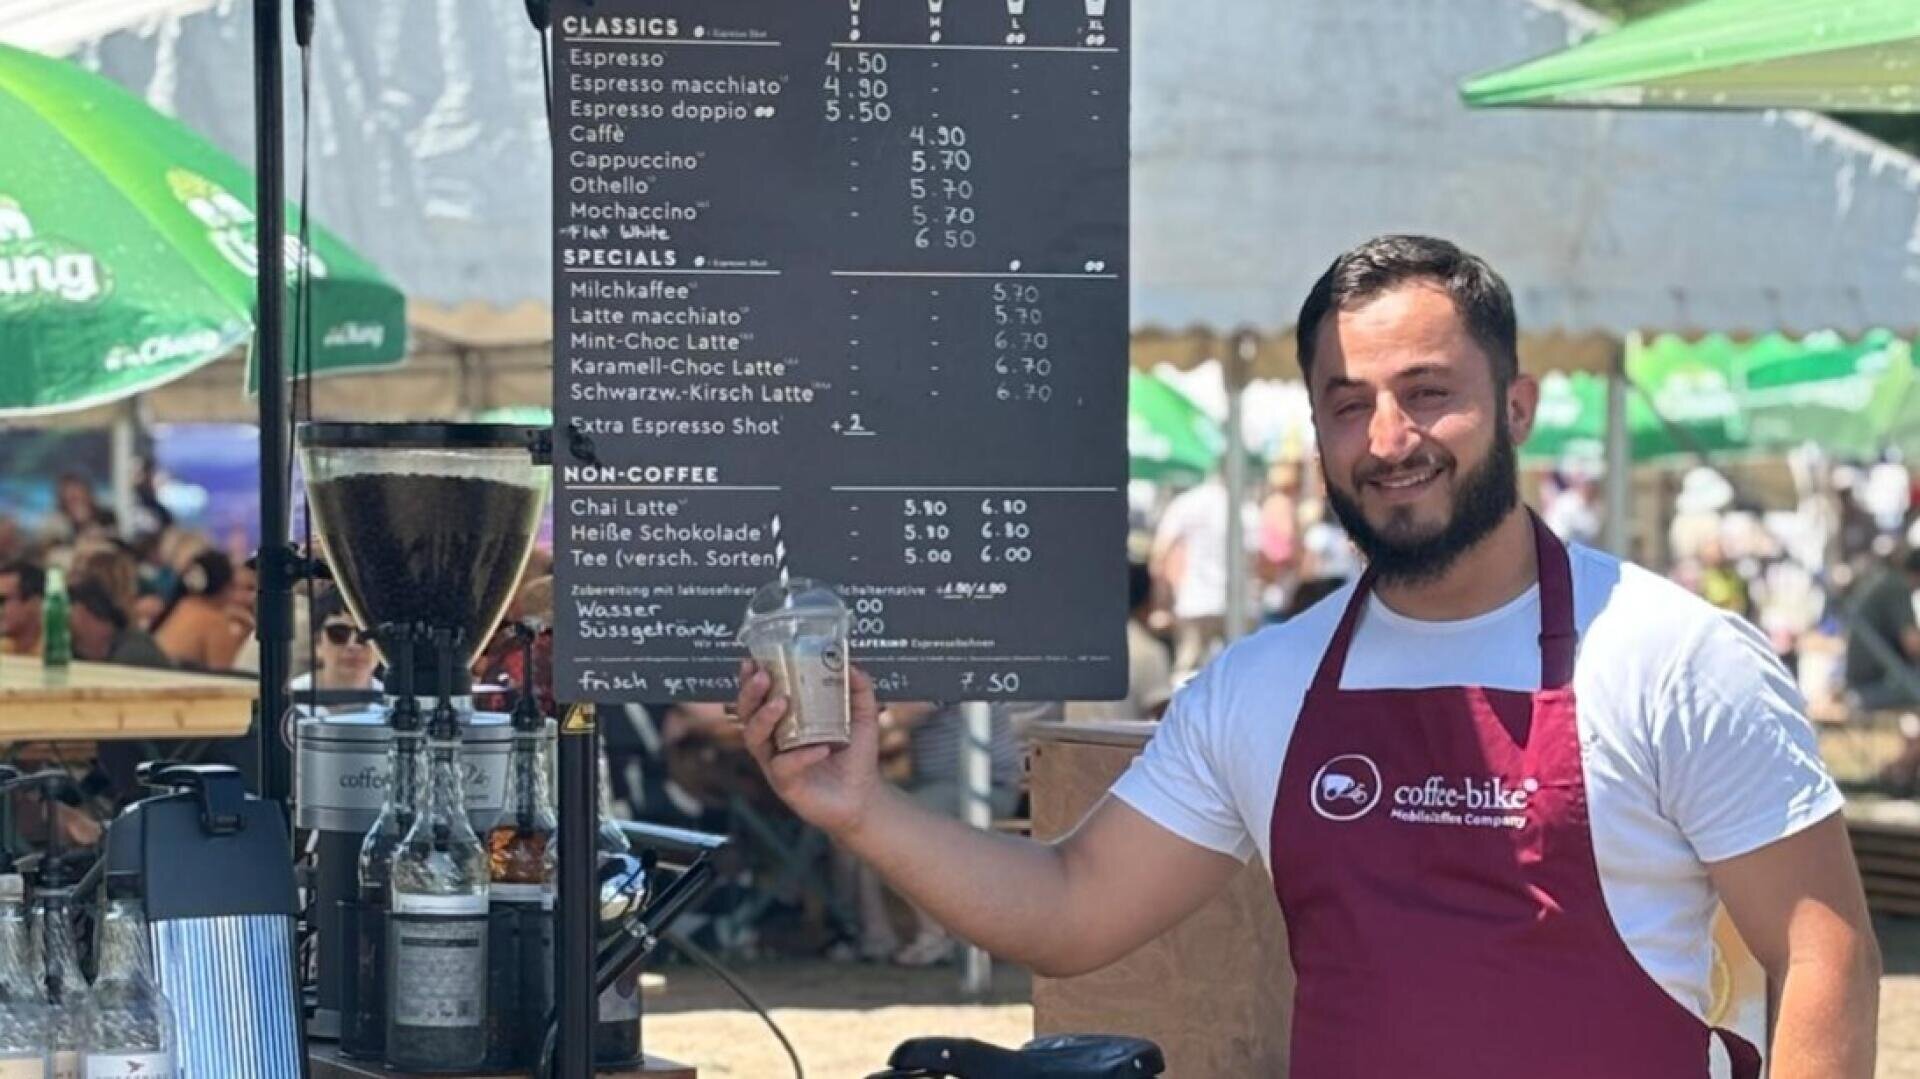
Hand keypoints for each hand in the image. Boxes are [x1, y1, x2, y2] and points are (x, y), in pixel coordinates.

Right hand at [736, 659, 883, 837]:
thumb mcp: (863, 716)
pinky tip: (821, 748)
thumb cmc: (856, 755)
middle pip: (747, 714)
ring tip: (782, 703)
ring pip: (754, 739)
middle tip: (763, 677)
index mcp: (785, 721)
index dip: (750, 679)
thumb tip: (851, 664)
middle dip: (750, 693)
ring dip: (764, 718)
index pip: (759, 697)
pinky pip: (784, 767)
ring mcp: (776, 763)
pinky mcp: (785, 785)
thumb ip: (859, 690)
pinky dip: (801, 756)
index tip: (752, 660)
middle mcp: (774, 741)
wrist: (865, 797)